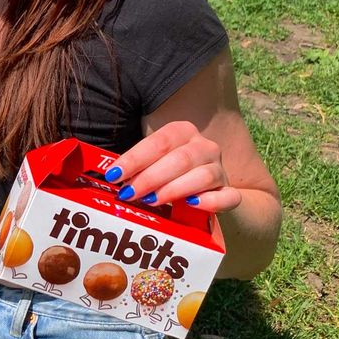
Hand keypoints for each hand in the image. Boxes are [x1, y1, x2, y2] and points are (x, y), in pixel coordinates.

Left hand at [101, 120, 242, 213]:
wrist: (205, 188)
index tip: (113, 175)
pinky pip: (228, 196)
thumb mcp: (152, 162)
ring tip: (151, 201)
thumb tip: (109, 176)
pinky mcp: (229, 192)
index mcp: (182, 132)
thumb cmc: (167, 173)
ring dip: (174, 189)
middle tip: (128, 193)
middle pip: (179, 159)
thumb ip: (135, 167)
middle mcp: (204, 147)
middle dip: (150, 177)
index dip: (135, 158)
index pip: (159, 141)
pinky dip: (211, 201)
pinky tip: (192, 205)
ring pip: (203, 176)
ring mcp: (220, 169)